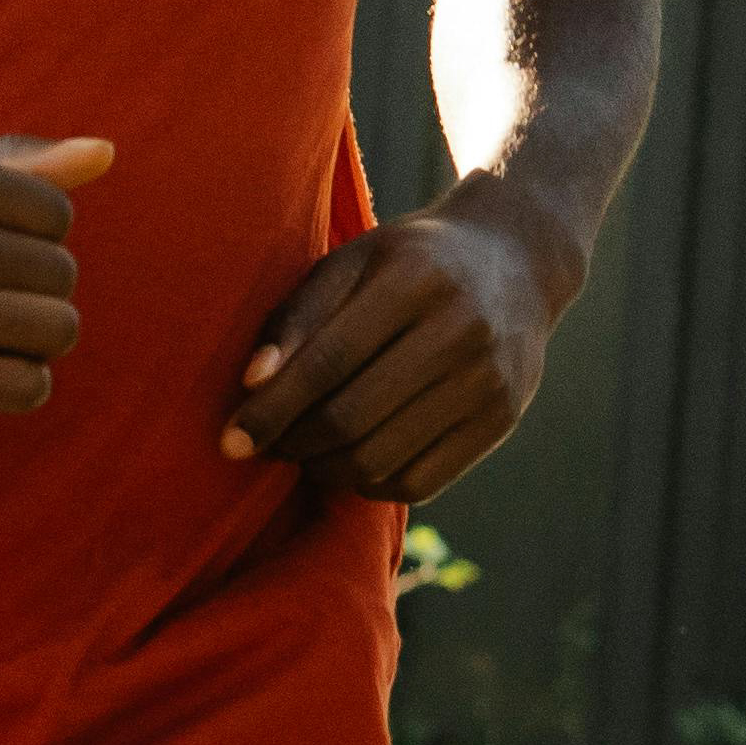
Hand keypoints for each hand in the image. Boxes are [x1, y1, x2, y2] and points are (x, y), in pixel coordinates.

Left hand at [217, 180, 577, 509]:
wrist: (516, 261)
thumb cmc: (409, 262)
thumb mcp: (350, 262)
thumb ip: (297, 317)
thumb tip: (251, 385)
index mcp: (415, 279)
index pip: (327, 362)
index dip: (271, 409)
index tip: (229, 440)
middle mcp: (461, 329)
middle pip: (350, 418)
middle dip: (293, 443)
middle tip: (268, 443)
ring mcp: (488, 380)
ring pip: (380, 460)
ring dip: (325, 469)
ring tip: (306, 449)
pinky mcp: (500, 420)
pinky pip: (417, 483)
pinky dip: (370, 483)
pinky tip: (353, 461)